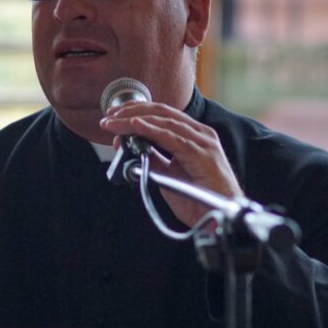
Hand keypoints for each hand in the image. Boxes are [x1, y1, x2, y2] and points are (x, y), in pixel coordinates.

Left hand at [100, 101, 243, 227]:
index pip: (162, 114)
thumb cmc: (198, 197)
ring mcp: (203, 143)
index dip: (137, 110)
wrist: (218, 217)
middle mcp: (200, 134)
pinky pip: (173, 139)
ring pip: (165, 122)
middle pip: (162, 112)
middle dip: (132, 111)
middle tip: (109, 115)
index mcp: (194, 135)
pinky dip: (152, 131)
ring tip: (114, 122)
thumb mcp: (167, 173)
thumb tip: (124, 142)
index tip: (114, 114)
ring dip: (135, 120)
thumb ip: (150, 156)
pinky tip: (135, 127)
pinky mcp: (202, 155)